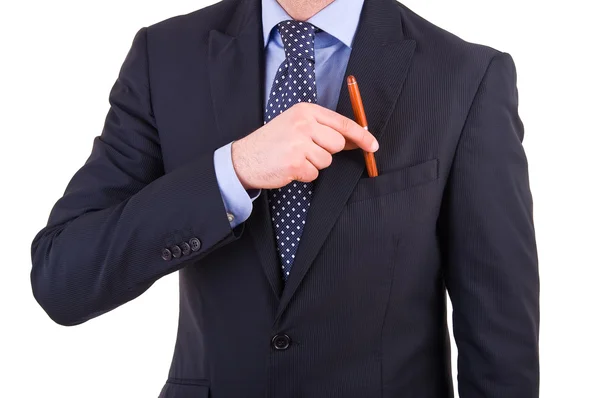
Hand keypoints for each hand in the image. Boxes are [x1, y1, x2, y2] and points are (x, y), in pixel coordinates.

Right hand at [231, 103, 378, 189]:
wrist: (244, 158)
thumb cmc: (273, 142)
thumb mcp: (296, 124)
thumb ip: (323, 128)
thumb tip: (355, 139)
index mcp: (306, 111)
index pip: (343, 123)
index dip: (362, 136)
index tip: (373, 145)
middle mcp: (303, 124)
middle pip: (338, 143)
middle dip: (327, 151)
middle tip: (306, 150)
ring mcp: (298, 144)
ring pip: (327, 161)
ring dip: (314, 164)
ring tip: (295, 157)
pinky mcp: (295, 163)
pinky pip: (314, 173)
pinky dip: (304, 174)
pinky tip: (290, 167)